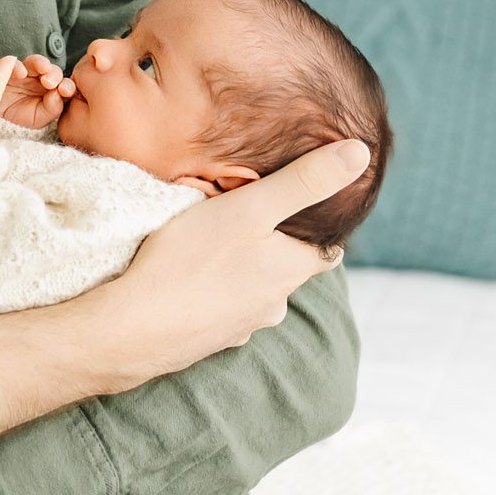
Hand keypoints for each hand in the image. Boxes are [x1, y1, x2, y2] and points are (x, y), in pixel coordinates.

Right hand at [0, 53, 77, 129]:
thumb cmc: (21, 118)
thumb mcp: (39, 119)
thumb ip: (53, 109)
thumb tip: (58, 94)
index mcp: (52, 91)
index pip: (65, 85)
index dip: (68, 86)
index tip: (65, 91)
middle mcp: (41, 79)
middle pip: (53, 71)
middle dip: (55, 75)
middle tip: (50, 82)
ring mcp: (26, 72)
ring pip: (37, 62)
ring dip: (41, 64)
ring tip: (42, 70)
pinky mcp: (9, 69)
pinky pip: (14, 63)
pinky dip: (18, 66)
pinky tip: (21, 73)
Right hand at [92, 137, 370, 384]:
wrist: (134, 328)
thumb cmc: (192, 261)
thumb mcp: (250, 208)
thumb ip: (305, 181)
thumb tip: (361, 155)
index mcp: (290, 271)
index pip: (327, 251)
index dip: (321, 228)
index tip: (307, 208)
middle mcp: (273, 305)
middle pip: (286, 269)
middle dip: (273, 246)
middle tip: (247, 215)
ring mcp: (240, 327)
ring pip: (252, 290)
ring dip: (240, 270)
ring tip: (212, 244)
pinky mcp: (207, 340)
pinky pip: (220, 308)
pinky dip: (212, 292)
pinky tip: (189, 277)